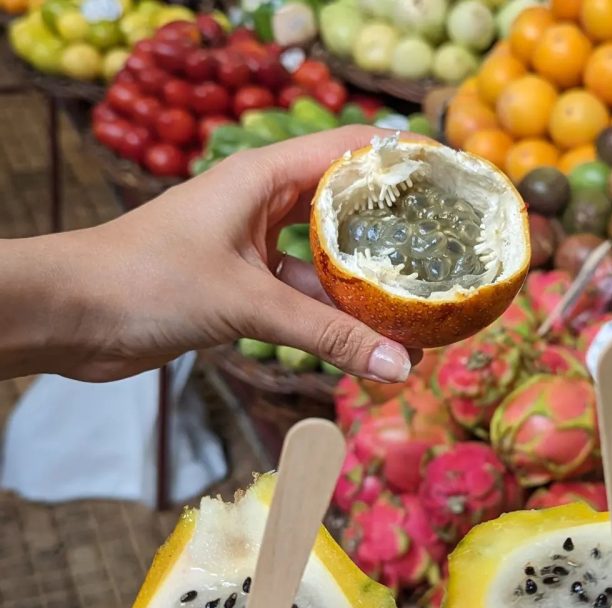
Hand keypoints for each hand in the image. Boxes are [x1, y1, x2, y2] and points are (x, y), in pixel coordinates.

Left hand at [2, 126, 417, 382]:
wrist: (74, 316)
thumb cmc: (148, 281)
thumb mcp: (247, 302)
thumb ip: (326, 336)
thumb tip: (398, 367)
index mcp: (263, 176)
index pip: (350, 151)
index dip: (403, 160)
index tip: (453, 179)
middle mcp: (263, 203)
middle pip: (345, 206)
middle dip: (393, 228)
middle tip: (447, 248)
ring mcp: (253, 246)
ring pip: (325, 259)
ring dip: (364, 284)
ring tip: (417, 303)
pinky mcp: (243, 286)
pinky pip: (303, 296)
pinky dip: (332, 318)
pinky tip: (366, 339)